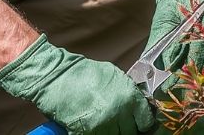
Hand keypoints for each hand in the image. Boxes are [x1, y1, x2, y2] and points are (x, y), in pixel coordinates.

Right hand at [0, 34, 155, 134]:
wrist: (57, 77)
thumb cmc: (84, 73)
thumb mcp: (114, 75)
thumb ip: (129, 91)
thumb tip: (141, 103)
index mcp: (129, 97)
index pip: (147, 121)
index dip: (144, 123)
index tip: (140, 124)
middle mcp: (119, 113)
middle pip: (132, 133)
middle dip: (129, 130)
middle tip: (123, 125)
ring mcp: (103, 125)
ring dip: (113, 132)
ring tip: (107, 125)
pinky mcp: (86, 134)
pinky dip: (98, 134)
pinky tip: (95, 127)